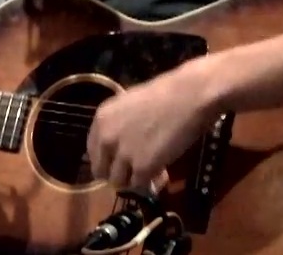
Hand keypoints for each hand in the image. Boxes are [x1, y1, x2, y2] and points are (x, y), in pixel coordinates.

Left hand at [86, 61, 220, 191]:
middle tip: (136, 171)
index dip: (107, 159)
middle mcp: (106, 138)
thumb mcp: (130, 106)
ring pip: (119, 182)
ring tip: (152, 172)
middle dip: (118, 173)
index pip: (93, 152)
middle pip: (101, 171)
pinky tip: (163, 175)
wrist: (189, 96)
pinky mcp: (142, 168)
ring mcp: (123, 154)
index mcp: (101, 120)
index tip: (120, 162)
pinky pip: (139, 186)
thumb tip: (120, 147)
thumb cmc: (166, 95)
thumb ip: (119, 126)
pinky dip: (151, 184)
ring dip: (134, 180)